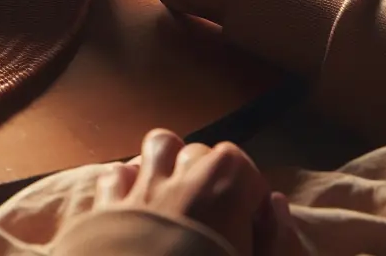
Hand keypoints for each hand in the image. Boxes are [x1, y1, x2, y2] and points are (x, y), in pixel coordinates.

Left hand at [94, 129, 295, 255]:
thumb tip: (275, 203)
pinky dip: (127, 181)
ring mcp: (141, 192)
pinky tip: (137, 202)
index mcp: (223, 194)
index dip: (248, 188)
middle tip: (216, 208)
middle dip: (210, 172)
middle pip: (198, 152)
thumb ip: (277, 239)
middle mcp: (181, 182)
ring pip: (157, 146)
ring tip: (177, 189)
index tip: (251, 216)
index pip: (238, 162)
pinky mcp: (108, 210)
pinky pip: (116, 175)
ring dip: (169, 160)